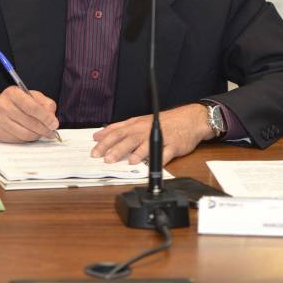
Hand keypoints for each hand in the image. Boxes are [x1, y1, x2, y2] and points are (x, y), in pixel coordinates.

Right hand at [0, 86, 58, 142]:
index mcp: (13, 93)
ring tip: (41, 133)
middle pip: (30, 122)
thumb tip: (52, 117)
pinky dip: (27, 139)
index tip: (54, 124)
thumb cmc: (14, 102)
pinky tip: (29, 134)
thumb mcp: (30, 95)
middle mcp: (3, 106)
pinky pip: (17, 140)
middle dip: (44, 129)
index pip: (32, 107)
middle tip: (51, 132)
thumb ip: (44, 103)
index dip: (45, 117)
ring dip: (37, 135)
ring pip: (25, 134)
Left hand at [90, 104, 214, 164]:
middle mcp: (144, 130)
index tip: (93, 150)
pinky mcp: (172, 146)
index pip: (116, 132)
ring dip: (128, 153)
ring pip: (141, 145)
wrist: (189, 119)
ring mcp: (158, 137)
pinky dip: (151, 158)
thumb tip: (99, 134)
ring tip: (117, 160)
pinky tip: (142, 163)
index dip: (104, 141)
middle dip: (112, 148)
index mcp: (136, 124)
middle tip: (101, 157)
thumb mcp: (139, 121)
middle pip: (126, 138)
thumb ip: (119, 128)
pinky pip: (161, 152)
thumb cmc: (163, 122)